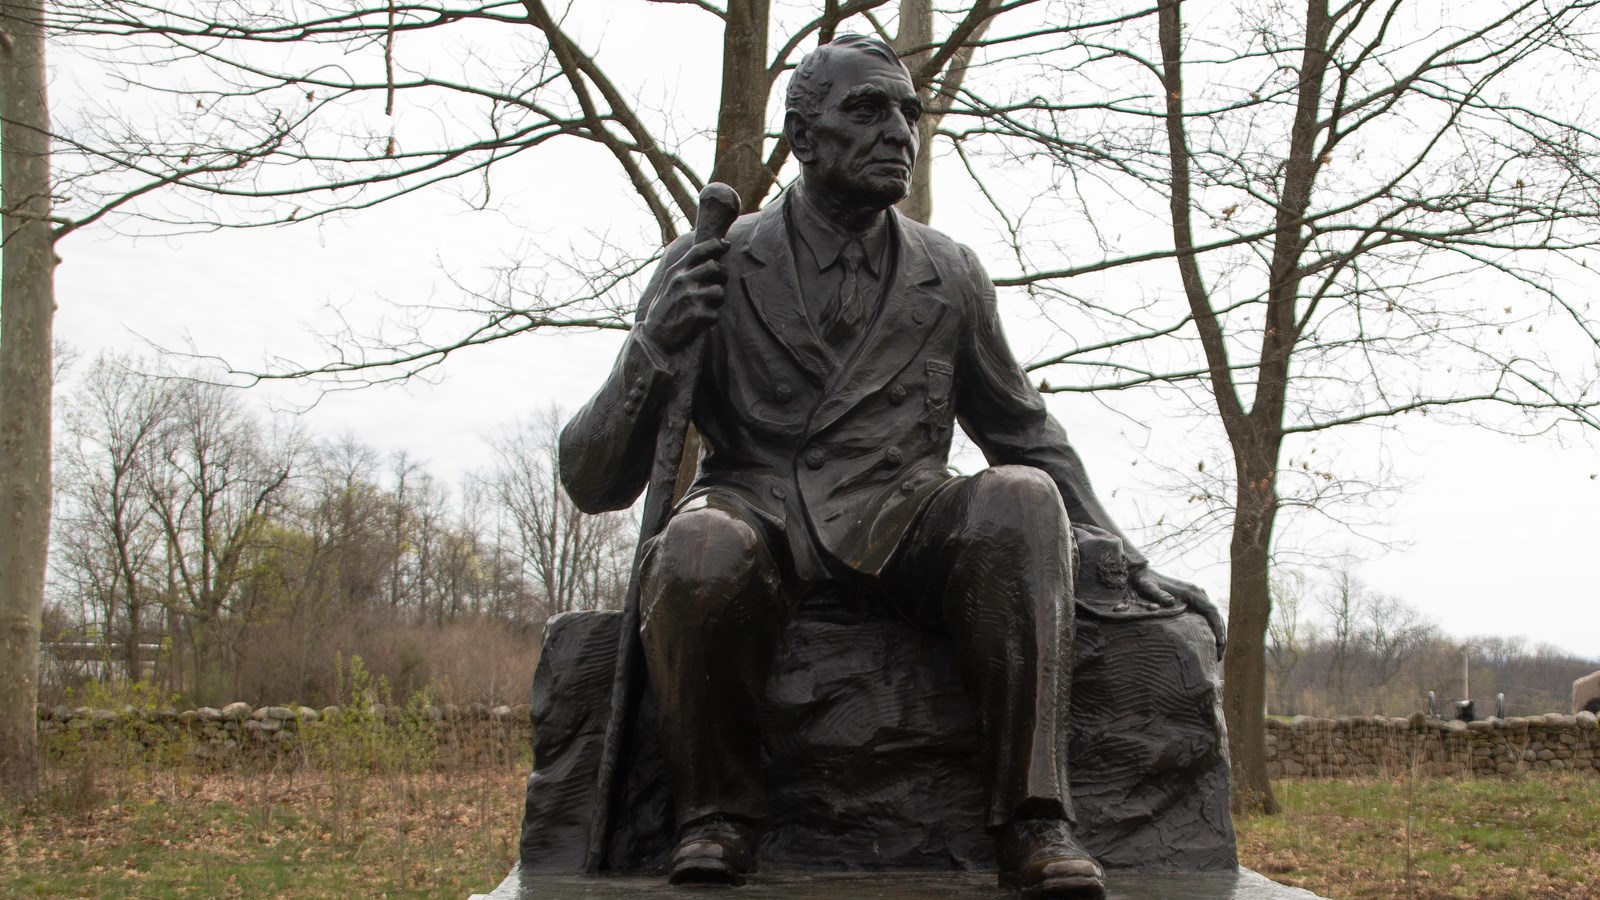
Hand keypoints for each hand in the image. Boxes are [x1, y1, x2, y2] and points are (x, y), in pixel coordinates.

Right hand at [641, 238, 729, 352]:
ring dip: (718, 301)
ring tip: (706, 307)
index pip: (698, 250)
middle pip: (715, 267)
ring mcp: (690, 297)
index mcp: (675, 272)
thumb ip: (684, 270)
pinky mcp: (697, 314)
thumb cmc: (665, 310)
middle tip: (720, 283)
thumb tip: (708, 255)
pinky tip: (699, 322)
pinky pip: (716, 313)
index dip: (716, 245)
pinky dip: (711, 319)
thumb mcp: (668, 285)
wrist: (655, 338)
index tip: (726, 244)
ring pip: (719, 291)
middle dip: (723, 275)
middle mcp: (682, 281)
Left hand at [1131, 566, 1225, 659]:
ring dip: (1217, 634)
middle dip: (1220, 635)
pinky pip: (1205, 617)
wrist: (1142, 574)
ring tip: (1216, 654)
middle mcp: (1197, 593)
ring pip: (1212, 617)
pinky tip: (1207, 645)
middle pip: (1215, 615)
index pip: (1211, 609)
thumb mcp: (1148, 586)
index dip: (1218, 626)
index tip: (1221, 642)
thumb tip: (1171, 601)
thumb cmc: (1144, 581)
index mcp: (1190, 591)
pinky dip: (1210, 631)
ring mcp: (1195, 597)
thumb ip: (1157, 593)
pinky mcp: (1191, 602)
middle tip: (1219, 656)